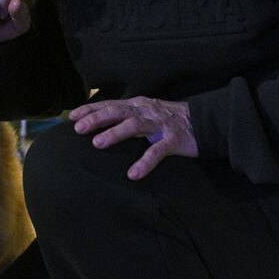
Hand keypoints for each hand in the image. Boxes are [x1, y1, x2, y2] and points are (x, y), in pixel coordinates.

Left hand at [69, 96, 199, 179]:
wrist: (206, 122)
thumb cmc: (170, 120)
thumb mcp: (146, 113)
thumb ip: (126, 116)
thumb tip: (98, 124)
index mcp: (138, 105)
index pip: (110, 105)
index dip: (91, 109)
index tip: (72, 116)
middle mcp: (147, 111)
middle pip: (118, 112)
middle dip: (97, 118)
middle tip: (79, 128)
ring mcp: (160, 125)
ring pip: (135, 126)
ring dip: (115, 133)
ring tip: (98, 143)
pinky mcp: (174, 140)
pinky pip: (157, 151)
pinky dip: (144, 162)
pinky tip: (133, 174)